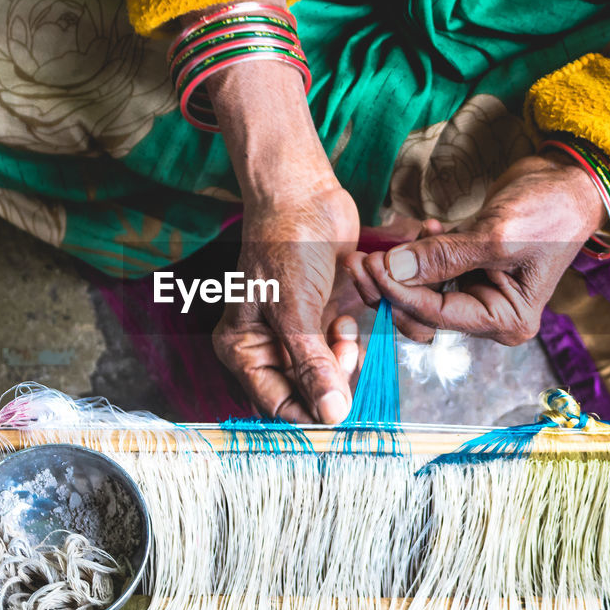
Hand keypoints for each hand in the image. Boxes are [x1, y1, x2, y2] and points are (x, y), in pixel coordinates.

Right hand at [190, 0, 361, 422]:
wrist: (304, 194)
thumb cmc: (285, 245)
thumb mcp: (295, 311)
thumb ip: (312, 365)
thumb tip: (330, 415)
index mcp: (244, 350)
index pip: (276, 405)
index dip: (310, 410)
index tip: (341, 407)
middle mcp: (271, 346)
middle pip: (310, 390)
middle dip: (333, 373)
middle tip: (343, 346)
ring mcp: (302, 332)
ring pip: (336, 369)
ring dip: (350, 349)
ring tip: (344, 320)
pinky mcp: (329, 316)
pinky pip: (352, 341)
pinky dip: (366, 330)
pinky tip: (359, 306)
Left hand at [344, 153, 605, 344]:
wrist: (570, 181)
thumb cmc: (549, 212)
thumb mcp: (496, 236)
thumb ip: (442, 257)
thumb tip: (392, 270)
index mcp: (504, 319)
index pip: (436, 313)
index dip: (398, 291)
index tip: (371, 266)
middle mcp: (489, 312)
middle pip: (422, 310)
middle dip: (390, 285)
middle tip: (361, 258)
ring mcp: (478, 289)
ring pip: (420, 289)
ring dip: (402, 265)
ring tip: (389, 240)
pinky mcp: (468, 265)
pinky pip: (430, 266)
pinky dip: (420, 248)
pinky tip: (427, 227)